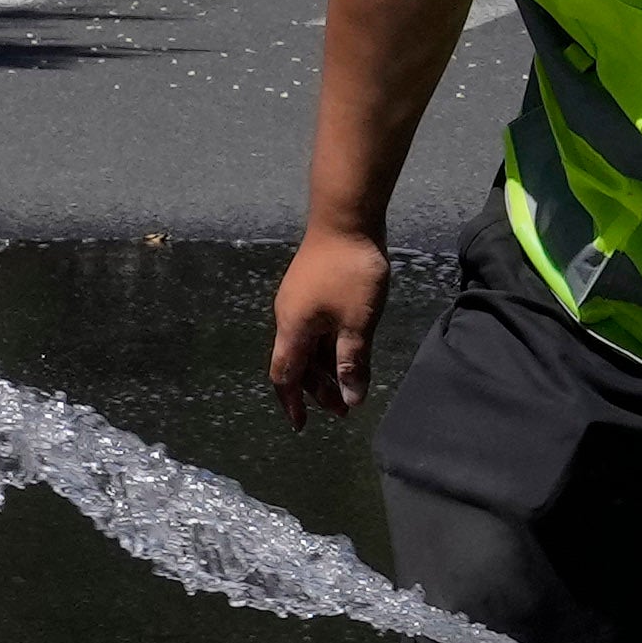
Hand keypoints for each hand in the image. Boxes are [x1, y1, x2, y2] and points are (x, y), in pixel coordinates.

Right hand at [267, 230, 395, 423]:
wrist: (347, 217)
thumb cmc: (351, 272)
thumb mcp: (357, 322)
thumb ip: (352, 362)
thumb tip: (350, 400)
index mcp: (293, 328)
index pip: (284, 376)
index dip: (291, 403)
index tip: (302, 425)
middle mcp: (289, 317)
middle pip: (297, 363)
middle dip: (318, 389)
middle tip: (345, 407)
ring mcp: (300, 301)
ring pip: (308, 345)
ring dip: (326, 367)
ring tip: (351, 383)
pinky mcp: (313, 288)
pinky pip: (315, 328)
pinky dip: (329, 346)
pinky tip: (350, 349)